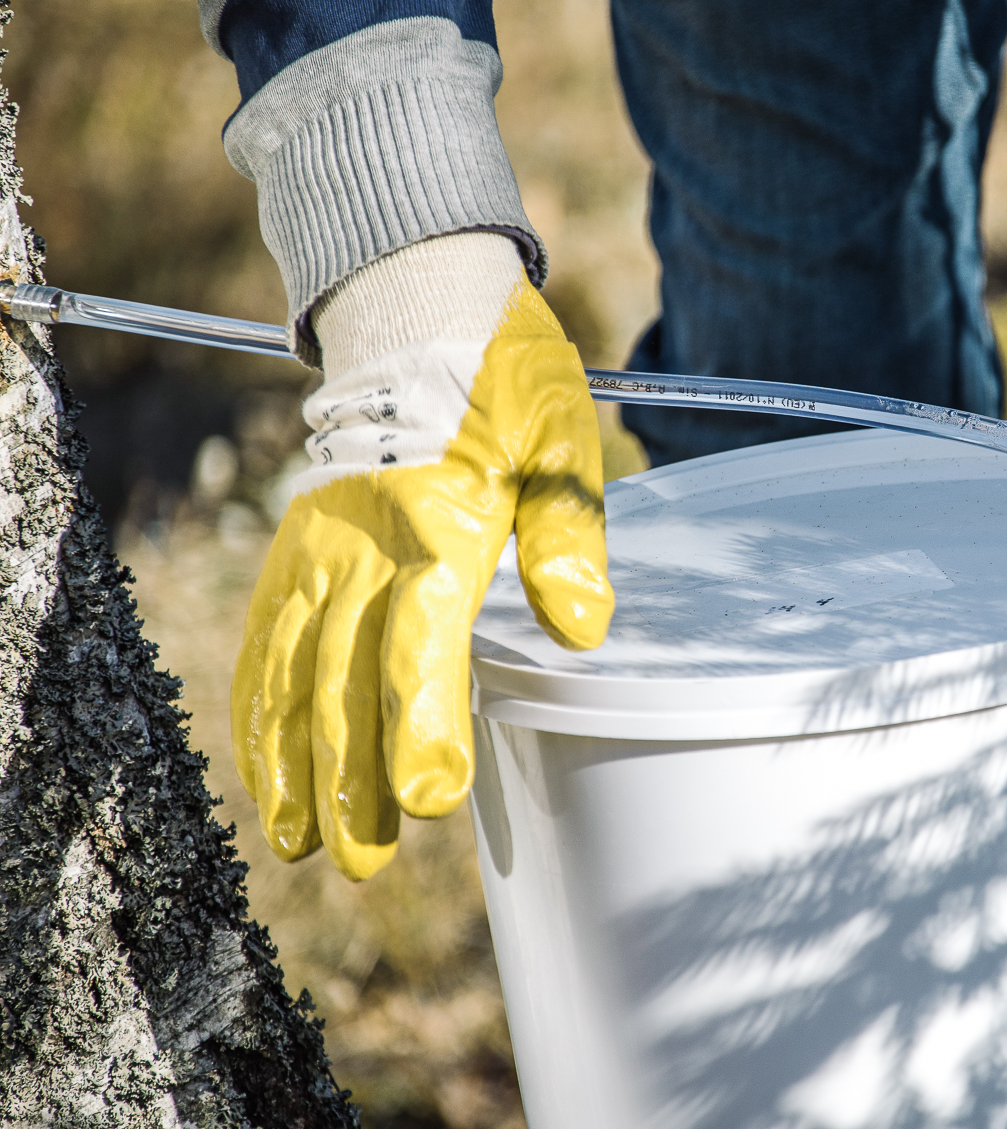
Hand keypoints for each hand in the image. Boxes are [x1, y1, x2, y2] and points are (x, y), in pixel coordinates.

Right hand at [233, 234, 612, 878]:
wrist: (416, 306)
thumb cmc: (503, 378)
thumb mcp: (561, 440)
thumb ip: (568, 537)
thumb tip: (586, 630)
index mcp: (438, 522)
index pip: (424, 642)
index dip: (426, 725)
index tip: (433, 799)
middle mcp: (363, 544)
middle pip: (348, 678)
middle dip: (352, 778)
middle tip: (362, 861)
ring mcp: (319, 547)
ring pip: (294, 670)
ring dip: (295, 761)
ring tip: (301, 843)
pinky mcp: (297, 547)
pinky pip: (266, 635)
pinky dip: (260, 704)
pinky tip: (264, 763)